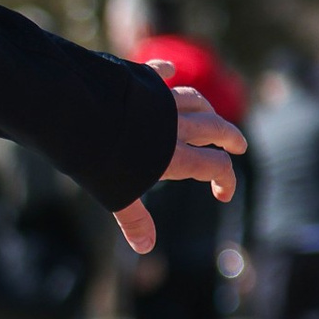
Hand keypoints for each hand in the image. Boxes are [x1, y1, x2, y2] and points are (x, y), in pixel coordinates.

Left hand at [113, 84, 243, 255]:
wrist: (78, 114)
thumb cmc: (97, 160)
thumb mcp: (116, 195)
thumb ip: (134, 219)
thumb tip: (146, 248)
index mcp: (174, 156)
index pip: (215, 167)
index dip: (226, 181)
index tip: (222, 193)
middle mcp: (173, 126)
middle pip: (215, 129)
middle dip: (230, 138)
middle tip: (239, 145)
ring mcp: (158, 101)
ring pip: (194, 100)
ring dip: (207, 109)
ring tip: (211, 116)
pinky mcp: (139, 81)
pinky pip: (158, 72)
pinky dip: (165, 71)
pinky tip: (168, 71)